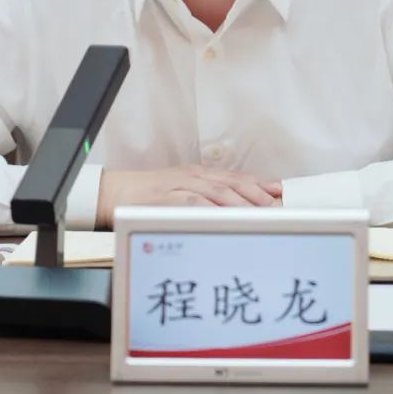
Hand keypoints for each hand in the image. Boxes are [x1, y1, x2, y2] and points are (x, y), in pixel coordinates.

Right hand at [96, 166, 282, 228]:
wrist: (113, 192)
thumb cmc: (146, 196)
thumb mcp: (179, 191)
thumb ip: (204, 199)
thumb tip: (233, 212)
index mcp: (197, 175)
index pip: (235, 177)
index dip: (259, 184)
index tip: (279, 192)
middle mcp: (192, 177)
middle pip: (232, 184)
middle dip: (258, 196)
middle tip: (278, 209)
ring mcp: (179, 186)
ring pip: (218, 192)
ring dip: (242, 204)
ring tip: (261, 215)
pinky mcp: (166, 198)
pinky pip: (194, 203)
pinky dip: (213, 210)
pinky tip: (227, 218)